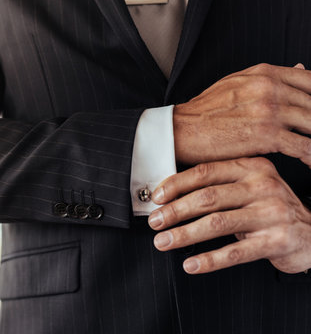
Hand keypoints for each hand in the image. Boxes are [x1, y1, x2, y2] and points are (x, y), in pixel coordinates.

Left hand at [148, 157, 310, 273]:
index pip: (206, 172)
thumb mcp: (250, 188)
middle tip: (154, 222)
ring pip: (217, 224)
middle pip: (208, 198)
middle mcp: (264, 187)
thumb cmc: (270, 209)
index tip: (156, 198)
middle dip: (175, 211)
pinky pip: (236, 252)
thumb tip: (167, 193)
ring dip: (184, 234)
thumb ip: (219, 185)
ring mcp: (272, 214)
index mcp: (253, 168)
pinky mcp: (277, 241)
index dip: (176, 185)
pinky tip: (191, 265)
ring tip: (163, 242)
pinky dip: (209, 260)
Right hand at [173, 63, 310, 166]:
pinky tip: (310, 163)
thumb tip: (301, 68)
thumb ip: (270, 78)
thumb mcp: (237, 84)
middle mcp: (270, 88)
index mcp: (264, 74)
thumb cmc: (203, 112)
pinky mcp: (266, 135)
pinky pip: (304, 147)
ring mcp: (270, 110)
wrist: (180, 130)